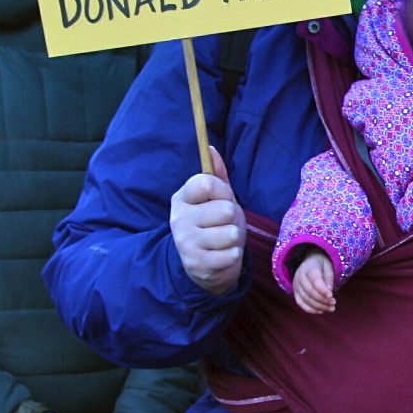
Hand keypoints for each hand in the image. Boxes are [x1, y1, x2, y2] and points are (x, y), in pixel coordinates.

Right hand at [171, 147, 244, 295]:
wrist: (205, 264)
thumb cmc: (214, 224)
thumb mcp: (217, 198)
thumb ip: (216, 174)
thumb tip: (210, 147)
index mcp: (181, 198)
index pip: (206, 183)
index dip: (223, 191)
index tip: (221, 199)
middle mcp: (178, 219)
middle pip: (224, 209)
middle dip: (233, 218)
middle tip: (223, 224)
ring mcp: (185, 243)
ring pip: (230, 233)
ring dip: (234, 238)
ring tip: (224, 240)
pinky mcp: (196, 264)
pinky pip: (231, 254)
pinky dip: (233, 255)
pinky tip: (224, 255)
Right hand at [291, 250, 336, 313]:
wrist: (310, 261)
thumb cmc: (322, 265)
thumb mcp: (328, 266)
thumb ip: (329, 278)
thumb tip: (329, 291)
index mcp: (309, 268)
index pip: (314, 280)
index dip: (322, 289)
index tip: (331, 296)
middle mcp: (299, 276)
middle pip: (309, 291)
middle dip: (322, 300)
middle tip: (334, 303)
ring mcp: (296, 285)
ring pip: (305, 299)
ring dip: (318, 306)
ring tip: (331, 308)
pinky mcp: (295, 292)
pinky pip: (300, 303)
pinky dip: (310, 309)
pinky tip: (321, 311)